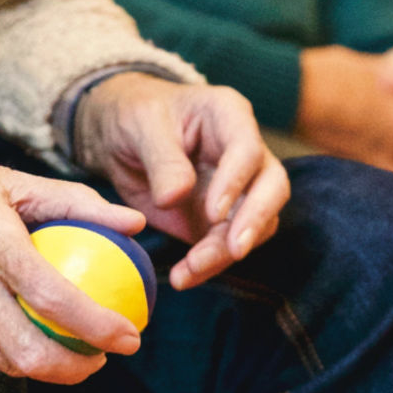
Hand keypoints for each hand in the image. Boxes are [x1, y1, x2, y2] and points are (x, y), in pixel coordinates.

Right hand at [0, 108, 147, 384]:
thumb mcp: (9, 178)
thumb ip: (75, 202)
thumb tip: (133, 222)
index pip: (55, 299)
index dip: (100, 327)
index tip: (129, 336)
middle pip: (29, 354)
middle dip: (77, 369)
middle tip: (102, 356)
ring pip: (2, 361)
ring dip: (43, 365)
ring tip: (69, 349)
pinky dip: (4, 350)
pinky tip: (23, 333)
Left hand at [73, 73, 289, 290]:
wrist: (121, 137)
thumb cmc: (136, 116)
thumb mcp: (141, 127)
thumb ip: (162, 160)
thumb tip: (175, 197)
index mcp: (228, 115)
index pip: (248, 149)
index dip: (236, 181)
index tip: (213, 212)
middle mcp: (244, 152)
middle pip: (271, 188)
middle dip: (255, 221)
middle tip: (234, 250)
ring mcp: (238, 188)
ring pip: (255, 224)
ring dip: (226, 252)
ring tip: (190, 270)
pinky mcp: (221, 219)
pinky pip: (226, 246)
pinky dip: (209, 265)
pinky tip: (184, 277)